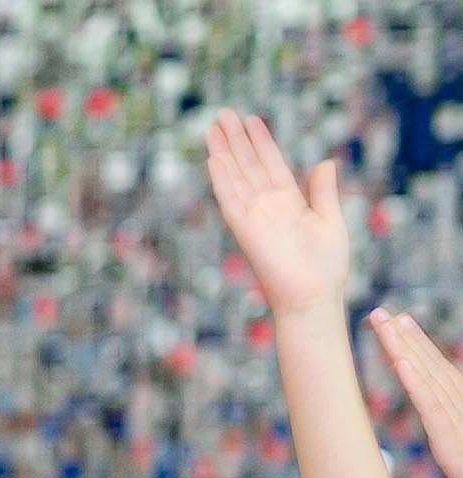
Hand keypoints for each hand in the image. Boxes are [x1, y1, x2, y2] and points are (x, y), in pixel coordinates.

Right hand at [205, 109, 349, 318]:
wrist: (314, 296)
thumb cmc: (325, 266)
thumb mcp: (332, 220)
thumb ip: (323, 191)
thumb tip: (325, 161)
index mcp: (289, 202)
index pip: (272, 164)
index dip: (261, 142)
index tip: (251, 120)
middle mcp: (268, 205)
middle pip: (248, 165)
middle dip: (236, 139)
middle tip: (223, 113)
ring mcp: (255, 216)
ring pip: (236, 176)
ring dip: (225, 151)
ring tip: (214, 126)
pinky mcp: (246, 229)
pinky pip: (230, 199)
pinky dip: (222, 179)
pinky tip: (214, 158)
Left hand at [372, 308, 462, 477]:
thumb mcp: (456, 439)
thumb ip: (444, 419)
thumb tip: (429, 402)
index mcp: (459, 404)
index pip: (435, 368)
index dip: (416, 343)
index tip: (398, 320)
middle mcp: (459, 403)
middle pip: (428, 364)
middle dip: (404, 337)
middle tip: (380, 312)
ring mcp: (456, 417)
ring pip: (427, 377)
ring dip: (406, 349)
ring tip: (387, 325)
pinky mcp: (449, 437)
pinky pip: (431, 406)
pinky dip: (416, 383)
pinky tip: (402, 362)